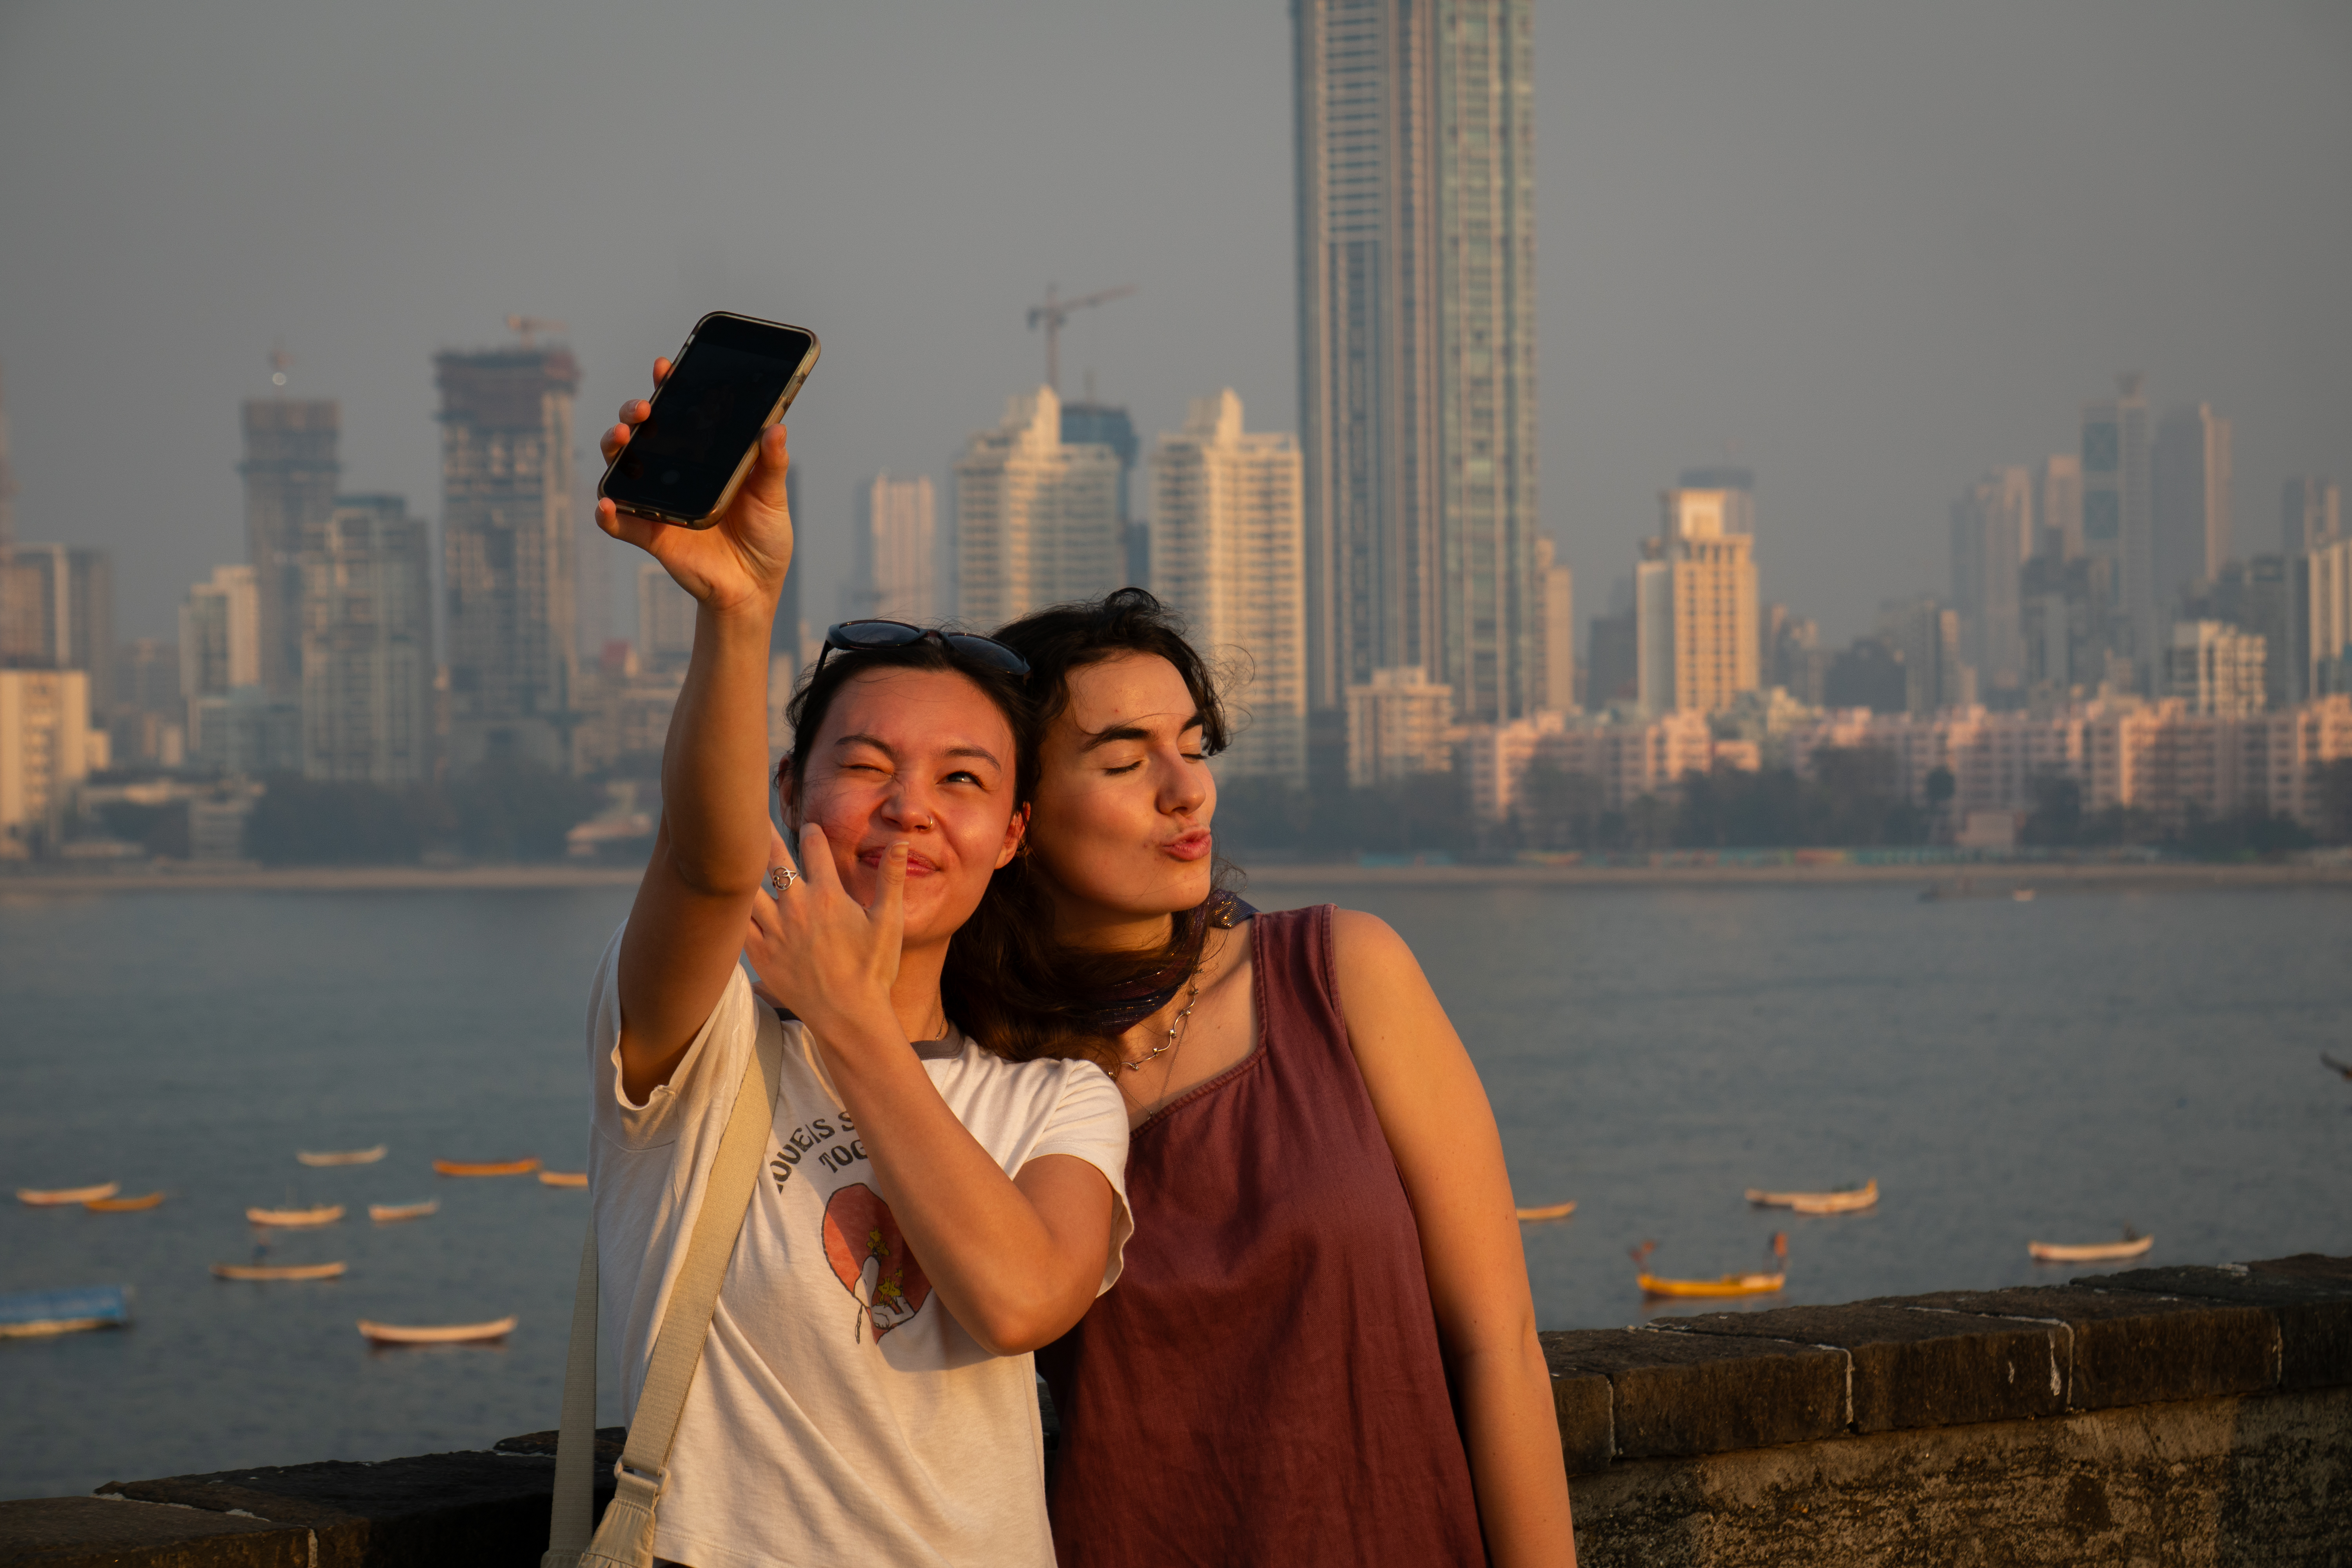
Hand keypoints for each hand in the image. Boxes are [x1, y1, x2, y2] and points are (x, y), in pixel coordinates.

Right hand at [596, 357, 794, 618]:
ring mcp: (659, 503)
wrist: (755, 587)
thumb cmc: (764, 538)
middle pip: (642, 434)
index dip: (669, 388)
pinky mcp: (652, 536)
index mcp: (704, 458)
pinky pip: (621, 523)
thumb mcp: (773, 497)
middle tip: (643, 408)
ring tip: (621, 439)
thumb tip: (776, 426)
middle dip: (633, 414)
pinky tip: (606, 504)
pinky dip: (608, 514)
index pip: (681, 415)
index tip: (664, 367)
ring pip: (622, 469)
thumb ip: (771, 464)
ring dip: (615, 450)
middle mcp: (675, 474)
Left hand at [745, 821, 908, 1042]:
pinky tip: (727, 902)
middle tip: (753, 817)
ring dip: (742, 870)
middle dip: (764, 835)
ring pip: (748, 890)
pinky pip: (738, 925)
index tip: (811, 827)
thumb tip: (900, 842)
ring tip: (731, 855)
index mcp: (827, 895)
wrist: (849, 1016)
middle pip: (773, 860)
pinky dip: (733, 911)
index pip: (815, 849)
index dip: (813, 833)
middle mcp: (796, 907)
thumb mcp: (889, 921)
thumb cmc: (873, 969)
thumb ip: (891, 878)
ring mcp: (775, 931)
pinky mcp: (761, 954)